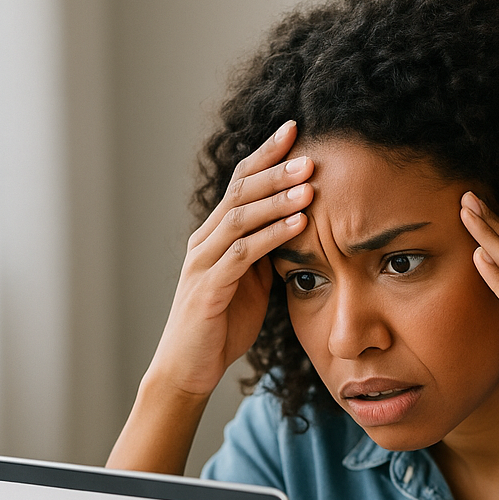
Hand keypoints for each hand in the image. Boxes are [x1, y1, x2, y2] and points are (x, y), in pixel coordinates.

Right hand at [150, 121, 313, 396]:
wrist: (189, 369)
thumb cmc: (221, 327)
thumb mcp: (251, 284)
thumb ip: (266, 255)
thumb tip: (297, 230)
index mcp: (215, 237)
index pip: (240, 184)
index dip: (266, 156)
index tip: (295, 130)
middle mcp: (205, 241)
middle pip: (240, 192)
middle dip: (275, 169)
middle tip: (310, 152)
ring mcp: (203, 263)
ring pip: (241, 218)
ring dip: (277, 199)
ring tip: (310, 183)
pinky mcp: (209, 289)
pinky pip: (243, 255)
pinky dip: (272, 236)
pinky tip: (297, 224)